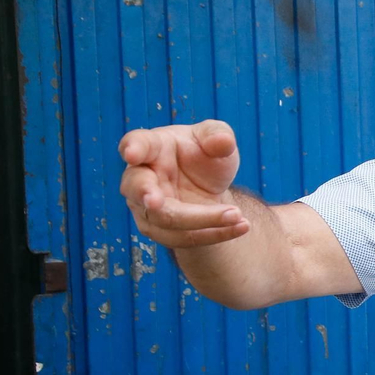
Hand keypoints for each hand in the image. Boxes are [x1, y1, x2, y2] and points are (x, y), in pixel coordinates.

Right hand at [118, 120, 250, 247]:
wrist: (208, 185)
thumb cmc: (204, 155)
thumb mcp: (216, 138)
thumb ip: (218, 135)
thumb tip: (223, 141)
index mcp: (152, 146)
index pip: (136, 143)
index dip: (133, 148)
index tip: (132, 153)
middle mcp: (140, 177)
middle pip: (141, 189)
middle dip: (148, 196)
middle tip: (156, 202)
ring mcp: (145, 206)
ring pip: (166, 219)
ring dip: (203, 220)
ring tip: (237, 216)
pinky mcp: (159, 229)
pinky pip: (184, 238)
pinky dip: (215, 234)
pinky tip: (241, 226)